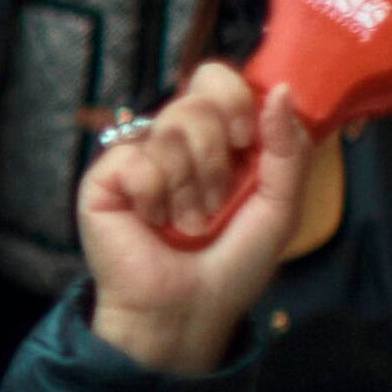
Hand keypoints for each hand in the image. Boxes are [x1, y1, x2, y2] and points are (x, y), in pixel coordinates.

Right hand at [77, 62, 310, 374]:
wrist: (187, 311)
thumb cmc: (232, 265)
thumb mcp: (279, 207)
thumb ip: (287, 149)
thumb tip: (278, 89)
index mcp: (216, 141)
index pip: (216, 81)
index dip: (234, 98)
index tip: (245, 140)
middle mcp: (174, 142)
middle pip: (195, 98)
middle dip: (216, 154)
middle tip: (216, 199)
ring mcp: (137, 157)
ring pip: (168, 128)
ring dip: (190, 187)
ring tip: (187, 223)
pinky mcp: (104, 178)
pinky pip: (136, 160)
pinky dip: (155, 198)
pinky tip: (152, 223)